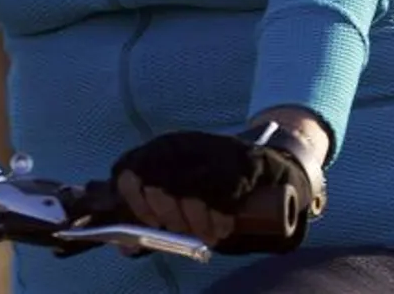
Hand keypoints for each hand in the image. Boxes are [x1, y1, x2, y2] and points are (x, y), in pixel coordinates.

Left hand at [110, 124, 320, 254]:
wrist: (267, 164)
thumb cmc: (215, 187)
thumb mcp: (182, 195)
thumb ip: (153, 220)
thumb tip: (126, 249)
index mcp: (160, 150)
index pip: (128, 170)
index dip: (136, 202)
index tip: (153, 222)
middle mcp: (183, 145)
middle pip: (157, 183)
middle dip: (169, 216)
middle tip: (183, 231)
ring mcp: (213, 150)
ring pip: (189, 191)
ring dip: (196, 222)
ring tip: (207, 234)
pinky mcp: (243, 163)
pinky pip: (223, 195)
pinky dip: (219, 218)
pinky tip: (222, 228)